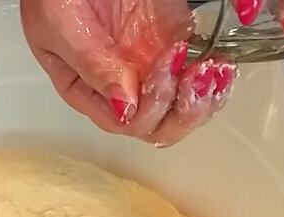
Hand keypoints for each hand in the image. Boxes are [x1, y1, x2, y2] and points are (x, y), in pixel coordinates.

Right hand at [20, 0, 237, 146]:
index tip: (162, 67)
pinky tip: (222, 64)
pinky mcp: (173, 40)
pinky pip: (199, 75)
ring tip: (215, 70)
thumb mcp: (60, 24)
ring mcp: (149, 65)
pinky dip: (215, 77)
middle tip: (197, 76)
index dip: (150, 108)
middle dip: (184, 109)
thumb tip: (124, 109)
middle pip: (159, 125)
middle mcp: (122, 85)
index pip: (125, 123)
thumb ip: (91, 64)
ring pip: (183, 107)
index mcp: (87, 89)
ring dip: (204, 98)